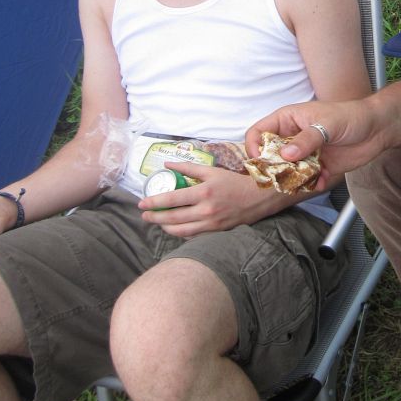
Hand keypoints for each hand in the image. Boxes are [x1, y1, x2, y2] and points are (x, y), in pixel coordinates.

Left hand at [138, 162, 286, 234]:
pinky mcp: (216, 232)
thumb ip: (189, 168)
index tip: (142, 203)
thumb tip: (167, 165)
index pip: (172, 199)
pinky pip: (192, 235)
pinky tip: (174, 228)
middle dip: (155, 217)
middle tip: (144, 215)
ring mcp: (211, 224)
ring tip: (157, 222)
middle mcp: (206, 210)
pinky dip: (180, 233)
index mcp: (204, 192)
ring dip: (165, 228)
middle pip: (173, 218)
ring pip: (180, 231)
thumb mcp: (212, 171)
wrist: (258, 197)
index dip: (154, 202)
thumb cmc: (234, 182)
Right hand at [245, 99, 384, 184]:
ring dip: (291, 180)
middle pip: (269, 157)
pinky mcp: (318, 167)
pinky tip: (321, 180)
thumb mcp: (327, 124)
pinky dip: (311, 184)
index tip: (260, 160)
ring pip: (287, 172)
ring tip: (302, 181)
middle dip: (272, 169)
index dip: (254, 147)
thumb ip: (306, 139)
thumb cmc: (350, 116)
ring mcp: (304, 153)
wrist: (377, 128)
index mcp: (287, 120)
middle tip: (280, 177)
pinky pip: (306, 181)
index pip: (258, 132)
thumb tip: (286, 155)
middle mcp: (292, 137)